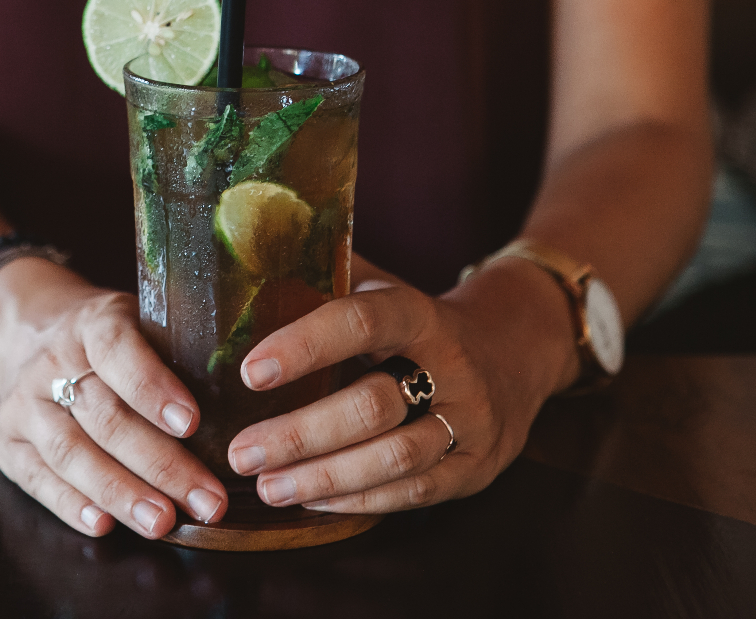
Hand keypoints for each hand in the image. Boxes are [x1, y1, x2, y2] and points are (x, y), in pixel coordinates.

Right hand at [0, 257, 228, 537]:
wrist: (25, 329)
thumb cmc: (107, 334)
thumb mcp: (139, 317)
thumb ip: (177, 346)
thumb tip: (249, 390)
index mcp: (93, 323)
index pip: (119, 351)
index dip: (153, 387)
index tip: (191, 422)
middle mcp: (52, 362)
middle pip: (106, 417)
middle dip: (160, 464)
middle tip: (206, 499)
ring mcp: (24, 404)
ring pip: (71, 453)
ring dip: (121, 493)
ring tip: (164, 522)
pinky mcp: (7, 443)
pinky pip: (38, 478)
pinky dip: (71, 505)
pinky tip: (105, 525)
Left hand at [225, 258, 580, 512]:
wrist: (514, 352)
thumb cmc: (419, 324)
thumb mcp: (383, 289)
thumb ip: (327, 278)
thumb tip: (248, 256)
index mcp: (419, 314)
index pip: (361, 321)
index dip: (304, 345)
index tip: (249, 372)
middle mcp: (452, 366)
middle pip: (372, 405)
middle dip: (300, 434)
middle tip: (241, 452)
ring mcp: (471, 421)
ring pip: (394, 457)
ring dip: (323, 477)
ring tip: (266, 485)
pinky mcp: (476, 466)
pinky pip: (413, 492)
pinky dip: (357, 500)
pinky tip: (311, 498)